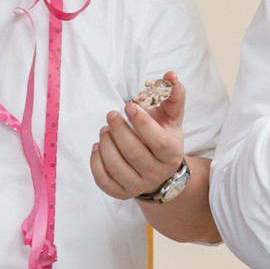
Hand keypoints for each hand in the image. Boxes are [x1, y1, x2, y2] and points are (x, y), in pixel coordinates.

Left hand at [91, 71, 189, 198]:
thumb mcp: (171, 117)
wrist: (161, 170)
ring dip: (106, 144)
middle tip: (111, 115)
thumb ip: (173, 96)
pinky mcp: (121, 192)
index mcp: (171, 153)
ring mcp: (138, 185)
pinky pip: (103, 181)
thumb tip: (170, 75)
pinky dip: (96, 162)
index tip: (128, 105)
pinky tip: (98, 146)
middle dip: (118, 130)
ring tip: (104, 129)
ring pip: (117, 167)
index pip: (156, 141)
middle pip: (133, 153)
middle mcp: (156, 172)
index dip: (141, 122)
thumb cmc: (163, 137)